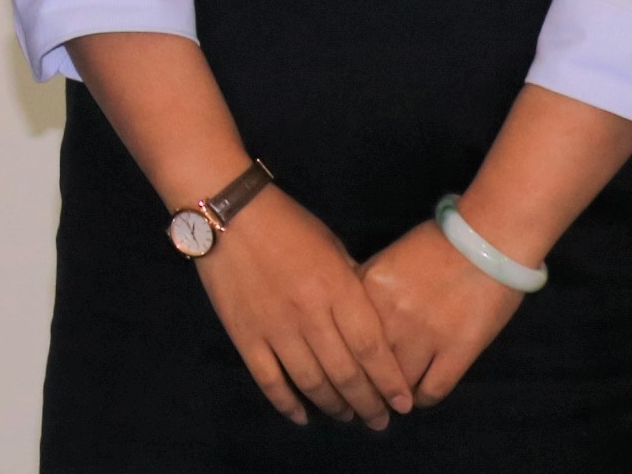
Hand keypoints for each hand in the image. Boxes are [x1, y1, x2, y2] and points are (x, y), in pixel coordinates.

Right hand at [190, 188, 417, 429]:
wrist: (229, 212)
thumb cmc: (288, 224)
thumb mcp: (333, 246)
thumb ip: (353, 286)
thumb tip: (370, 323)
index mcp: (337, 287)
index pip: (371, 348)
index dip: (389, 381)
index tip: (403, 403)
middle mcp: (310, 314)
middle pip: (345, 373)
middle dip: (367, 404)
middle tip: (379, 420)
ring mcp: (275, 328)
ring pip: (311, 383)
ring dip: (333, 407)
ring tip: (347, 417)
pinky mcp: (245, 335)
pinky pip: (269, 381)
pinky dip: (287, 404)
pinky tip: (302, 416)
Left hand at [359, 219, 525, 406]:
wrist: (490, 237)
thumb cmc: (439, 242)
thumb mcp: (389, 259)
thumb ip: (368, 290)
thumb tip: (351, 321)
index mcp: (369, 286)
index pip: (343, 335)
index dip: (343, 358)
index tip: (346, 370)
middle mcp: (390, 315)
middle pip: (367, 366)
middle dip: (366, 384)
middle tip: (367, 395)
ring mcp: (424, 335)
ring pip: (397, 385)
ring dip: (394, 396)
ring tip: (394, 398)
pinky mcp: (457, 351)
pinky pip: (432, 391)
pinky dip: (422, 398)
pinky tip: (420, 395)